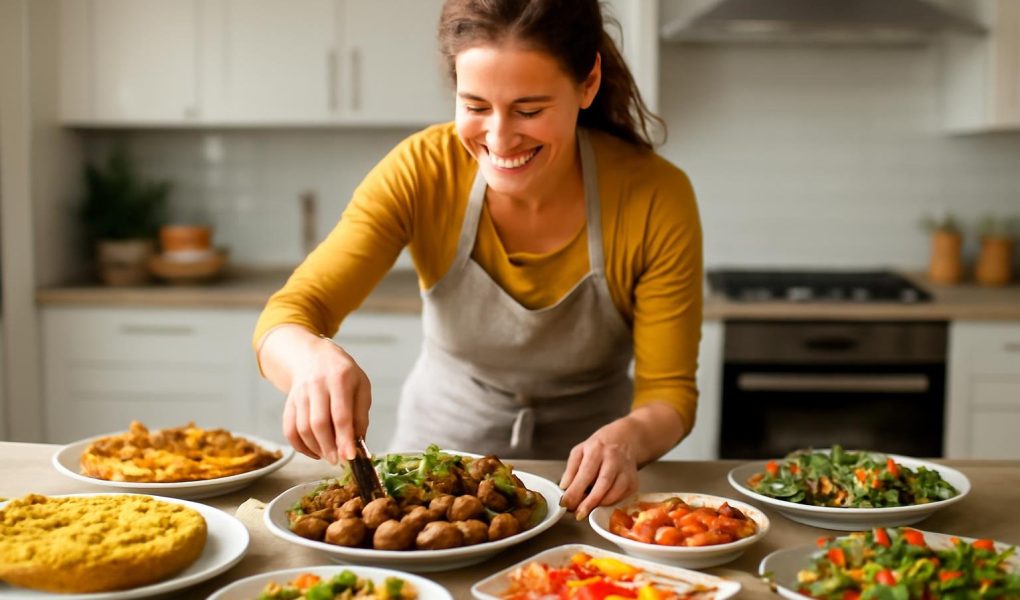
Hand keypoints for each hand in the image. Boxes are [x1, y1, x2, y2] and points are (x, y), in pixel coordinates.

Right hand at [273, 331, 370, 463]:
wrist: (313, 356)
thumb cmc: (343, 374)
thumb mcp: (361, 386)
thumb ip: (361, 414)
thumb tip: (358, 443)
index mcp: (340, 379)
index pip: (341, 414)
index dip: (345, 438)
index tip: (350, 456)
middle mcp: (316, 385)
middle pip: (318, 423)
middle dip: (328, 447)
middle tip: (337, 460)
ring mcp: (299, 394)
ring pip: (301, 428)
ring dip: (315, 448)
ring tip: (328, 455)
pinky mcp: (288, 403)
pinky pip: (289, 429)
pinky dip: (300, 446)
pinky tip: (313, 451)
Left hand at [558, 403, 687, 519]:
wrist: (626, 439)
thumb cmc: (599, 447)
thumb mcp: (580, 451)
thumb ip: (571, 469)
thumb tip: (564, 489)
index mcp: (596, 449)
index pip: (585, 473)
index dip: (575, 490)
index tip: (565, 503)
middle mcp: (613, 459)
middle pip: (603, 483)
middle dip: (589, 502)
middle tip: (578, 514)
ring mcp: (626, 470)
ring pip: (615, 492)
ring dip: (600, 505)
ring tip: (586, 510)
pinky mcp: (634, 481)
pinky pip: (622, 497)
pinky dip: (610, 503)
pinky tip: (601, 503)